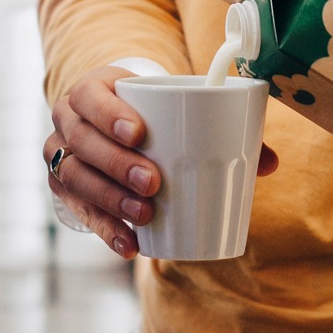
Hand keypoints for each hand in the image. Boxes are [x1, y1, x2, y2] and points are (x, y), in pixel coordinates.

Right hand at [46, 65, 281, 257]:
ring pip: (77, 178)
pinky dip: (105, 229)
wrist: (111, 121)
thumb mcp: (175, 105)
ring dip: (110, 199)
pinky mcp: (65, 189)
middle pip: (83, 142)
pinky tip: (129, 243)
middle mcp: (69, 120)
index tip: (139, 133)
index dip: (109, 113)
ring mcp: (62, 155)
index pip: (90, 95)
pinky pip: (79, 212)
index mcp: (93, 89)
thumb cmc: (151, 112)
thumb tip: (270, 162)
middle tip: (153, 182)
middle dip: (117, 164)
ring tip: (145, 214)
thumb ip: (222, 125)